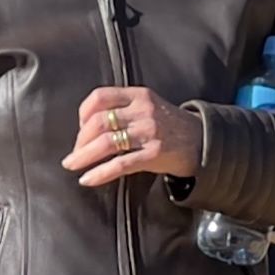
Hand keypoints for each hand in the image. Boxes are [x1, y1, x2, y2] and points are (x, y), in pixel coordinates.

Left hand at [65, 86, 199, 188]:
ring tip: (72, 165)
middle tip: (74, 154)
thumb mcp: (148, 106)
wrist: (202, 141)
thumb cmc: (169, 125)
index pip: (99, 97)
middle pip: (98, 122)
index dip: (83, 113)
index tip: (79, 128)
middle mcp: (143, 111)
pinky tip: (87, 179)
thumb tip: (87, 126)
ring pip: (106, 143)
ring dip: (83, 156)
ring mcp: (149, 132)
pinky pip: (120, 164)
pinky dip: (99, 173)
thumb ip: (123, 108)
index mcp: (138, 95)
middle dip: (80, 140)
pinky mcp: (154, 154)